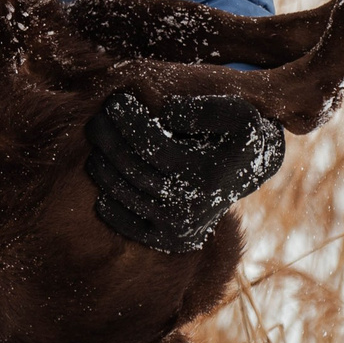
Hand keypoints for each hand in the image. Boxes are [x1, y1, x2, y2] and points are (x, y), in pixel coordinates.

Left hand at [83, 92, 285, 253]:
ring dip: (102, 166)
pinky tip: (100, 180)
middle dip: (108, 140)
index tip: (116, 100)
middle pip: (133, 169)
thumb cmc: (236, 135)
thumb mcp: (237, 113)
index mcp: (207, 176)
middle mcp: (192, 207)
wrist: (247, 172)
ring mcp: (179, 227)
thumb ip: (204, 109)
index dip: (129, 122)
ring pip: (124, 194)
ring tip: (96, 143)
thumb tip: (166, 113)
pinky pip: (126, 225)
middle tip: (97, 119)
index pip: (152, 146)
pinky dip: (108, 205)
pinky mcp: (169, 241)